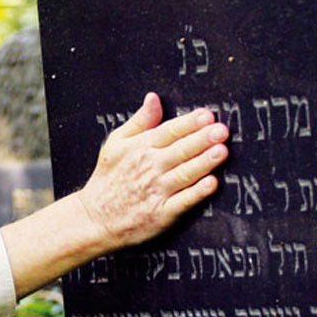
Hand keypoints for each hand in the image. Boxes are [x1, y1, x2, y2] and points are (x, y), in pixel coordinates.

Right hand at [73, 92, 227, 249]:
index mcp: (140, 147)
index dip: (189, 123)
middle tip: (221, 130)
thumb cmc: (108, 179)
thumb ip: (139, 121)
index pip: (169, 131)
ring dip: (203, 162)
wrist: (95, 218)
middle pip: (180, 150)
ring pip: (184, 173)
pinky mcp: (162, 213)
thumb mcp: (116, 144)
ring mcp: (156, 191)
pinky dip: (197, 192)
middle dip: (201, 139)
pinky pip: (183, 201)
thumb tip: (154, 98)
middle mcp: (150, 167)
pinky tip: (212, 183)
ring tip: (221, 151)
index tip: (206, 115)